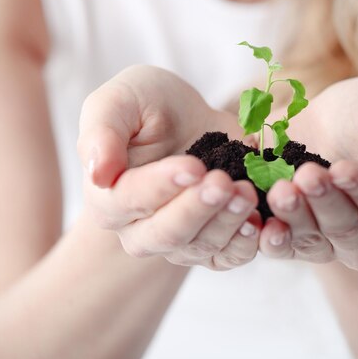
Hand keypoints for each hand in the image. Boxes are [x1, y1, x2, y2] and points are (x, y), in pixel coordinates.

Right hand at [77, 65, 260, 269]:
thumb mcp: (119, 101)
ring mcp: (179, 242)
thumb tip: (98, 174)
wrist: (187, 119)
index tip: (193, 166)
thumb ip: (101, 132)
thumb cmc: (147, 106)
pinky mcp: (213, 244)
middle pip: (167, 233)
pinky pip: (228, 257)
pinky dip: (246, 244)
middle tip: (224, 183)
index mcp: (109, 198)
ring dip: (228, 223)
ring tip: (247, 193)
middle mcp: (140, 230)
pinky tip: (260, 222)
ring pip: (201, 246)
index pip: (130, 200)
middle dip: (198, 209)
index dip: (161, 186)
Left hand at [258, 75, 357, 268]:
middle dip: (326, 202)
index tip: (343, 168)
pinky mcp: (296, 234)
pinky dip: (273, 240)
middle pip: (347, 229)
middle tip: (307, 175)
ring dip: (296, 218)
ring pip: (315, 241)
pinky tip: (264, 227)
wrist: (335, 113)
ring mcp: (330, 240)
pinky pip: (285, 247)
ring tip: (281, 190)